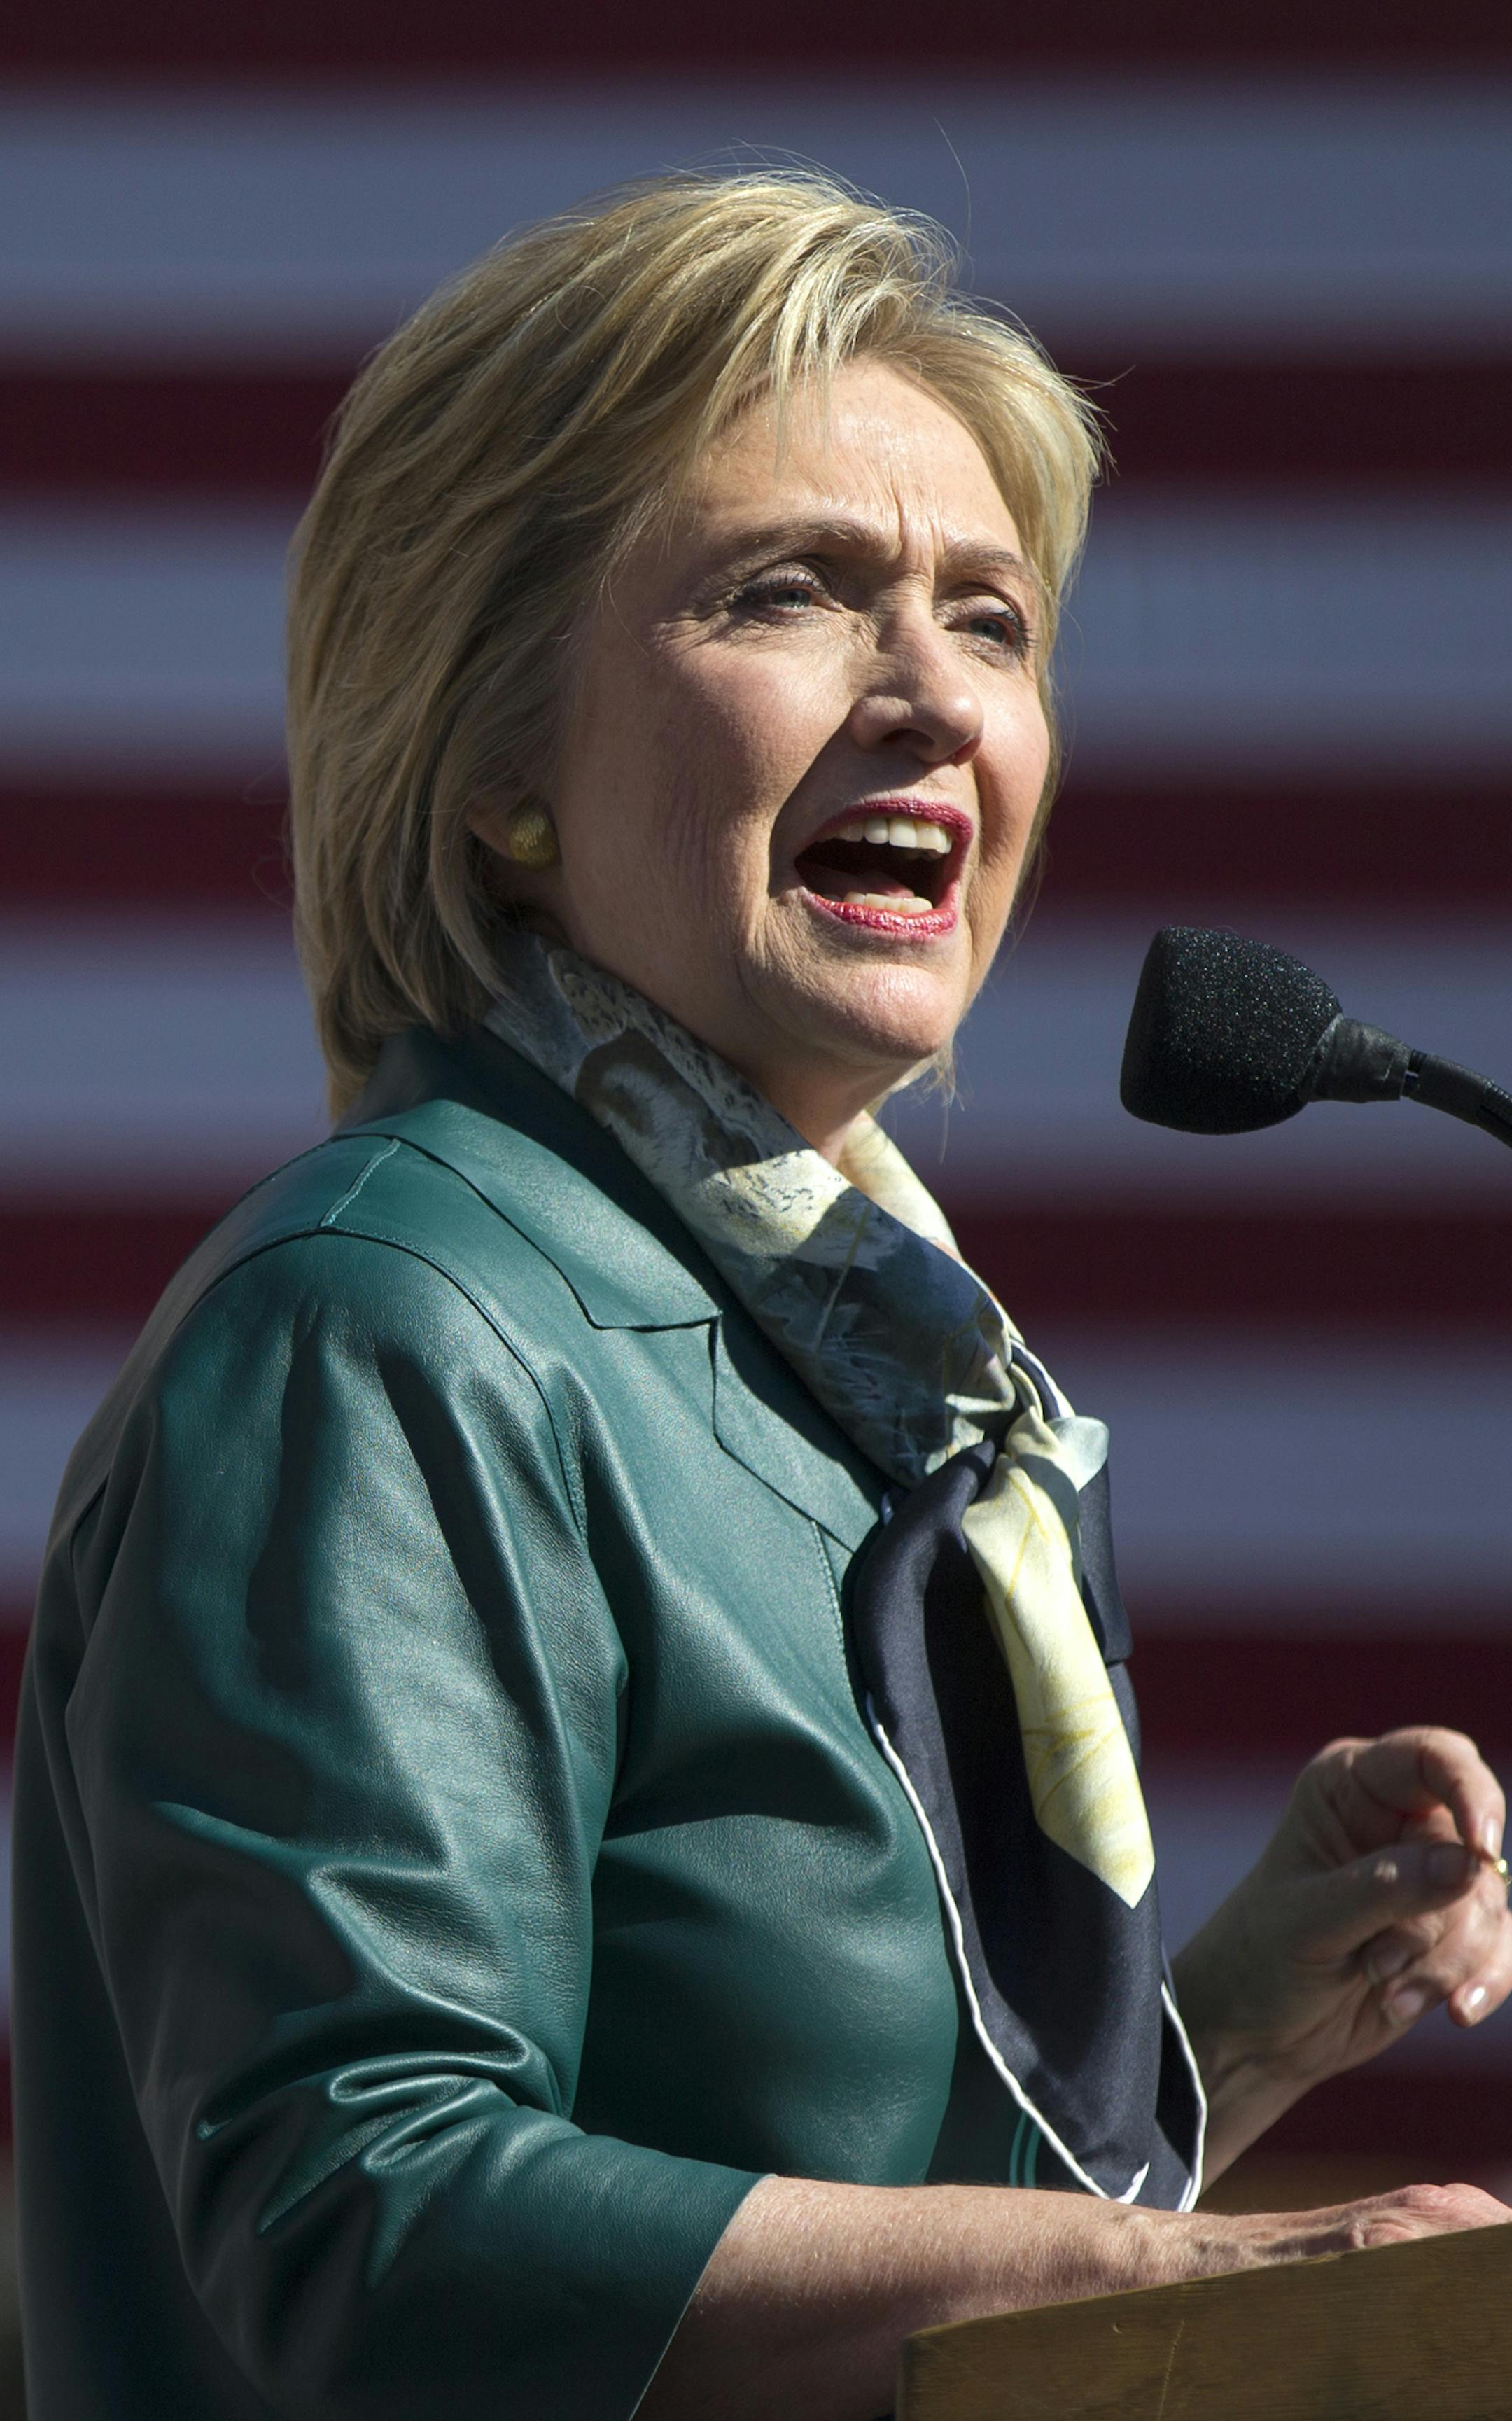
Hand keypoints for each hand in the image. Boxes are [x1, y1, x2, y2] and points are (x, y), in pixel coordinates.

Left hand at [1172, 1727, 1511, 2174]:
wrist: (1251, 2033)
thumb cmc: (1259, 1956)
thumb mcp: (1311, 1920)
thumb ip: (1389, 1887)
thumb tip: (1475, 1862)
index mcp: (1350, 1787)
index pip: (1434, 1755)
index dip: (1471, 1792)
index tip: (1482, 1849)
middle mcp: (1397, 1822)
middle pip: (1473, 1843)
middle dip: (1444, 1913)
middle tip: (1379, 1961)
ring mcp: (1427, 1879)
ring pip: (1487, 1902)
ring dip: (1446, 1959)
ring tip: (1383, 1988)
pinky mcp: (1448, 1936)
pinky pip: (1500, 1947)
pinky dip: (1483, 1980)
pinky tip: (1456, 2013)